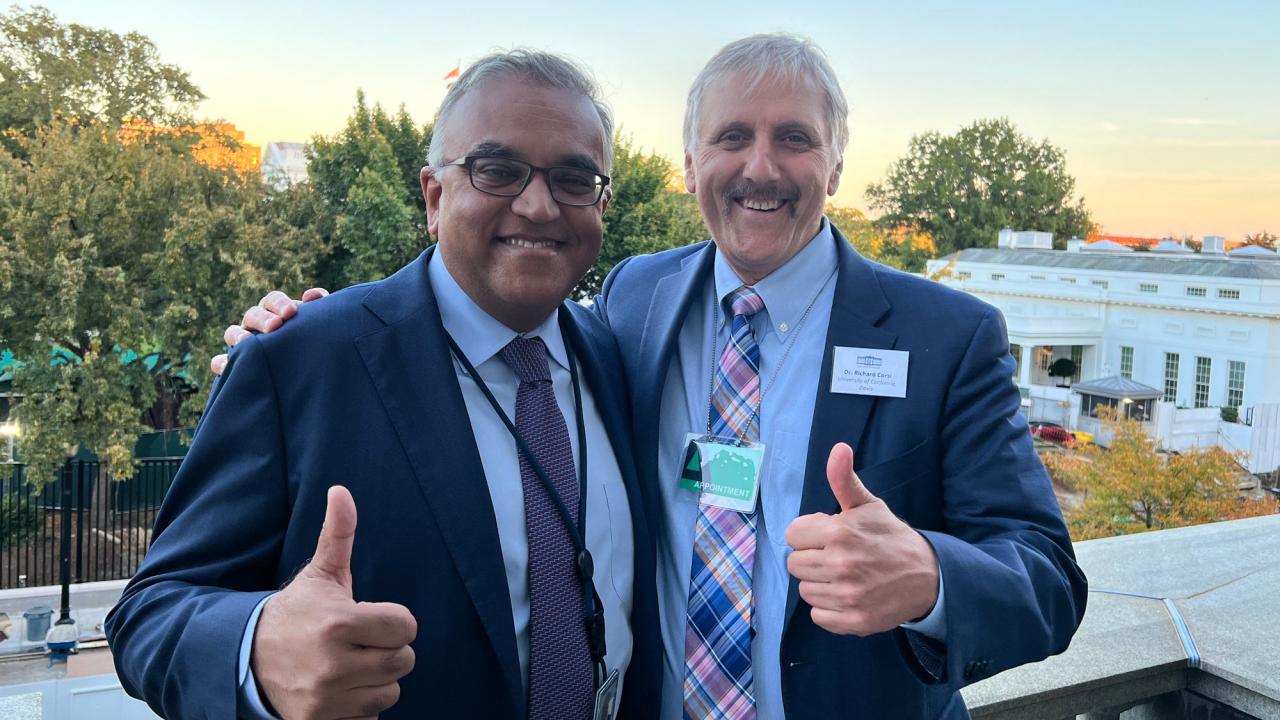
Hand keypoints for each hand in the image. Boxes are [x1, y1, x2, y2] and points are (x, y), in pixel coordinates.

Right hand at [211, 288, 328, 373]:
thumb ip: (318, 309)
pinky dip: (221, 363)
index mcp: (276, 312)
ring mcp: (244, 344)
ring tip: (245, 343)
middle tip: (275, 326)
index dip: (279, 303)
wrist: (309, 373)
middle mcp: (257, 325)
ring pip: (233, 333)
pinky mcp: (236, 365)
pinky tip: (223, 367)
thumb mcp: (316, 326)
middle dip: (262, 319)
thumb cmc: (312, 343)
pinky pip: (221, 362)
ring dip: (237, 336)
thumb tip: (312, 295)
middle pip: (252, 314)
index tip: (291, 312)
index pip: (272, 301)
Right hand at [251, 486, 416, 718]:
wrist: (247, 660)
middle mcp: (333, 664)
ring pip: (389, 692)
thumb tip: (341, 491)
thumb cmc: (296, 613)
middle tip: (364, 642)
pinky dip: (360, 706)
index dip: (395, 621)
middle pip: (403, 662)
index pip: (405, 627)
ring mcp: (326, 698)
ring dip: (377, 680)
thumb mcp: (319, 574)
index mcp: (338, 623)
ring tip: (352, 664)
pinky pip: (369, 718)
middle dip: (389, 650)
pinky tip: (341, 689)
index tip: (374, 618)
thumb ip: (338, 535)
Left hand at [785, 443, 939, 635]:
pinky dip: (829, 609)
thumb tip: (838, 448)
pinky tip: (847, 596)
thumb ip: (844, 480)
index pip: (793, 535)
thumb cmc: (891, 538)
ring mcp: (847, 595)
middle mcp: (840, 564)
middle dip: (813, 558)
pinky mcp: (853, 621)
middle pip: (795, 564)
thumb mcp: (868, 505)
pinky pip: (817, 616)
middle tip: (837, 557)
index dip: (809, 535)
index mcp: (839, 532)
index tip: (827, 536)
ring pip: (805, 591)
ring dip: (820, 584)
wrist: (928, 577)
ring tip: (844, 576)